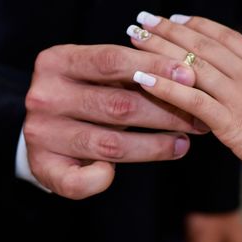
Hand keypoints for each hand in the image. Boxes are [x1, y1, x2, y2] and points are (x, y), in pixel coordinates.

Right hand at [23, 43, 201, 198]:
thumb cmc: (85, 94)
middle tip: (200, 117)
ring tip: (184, 143)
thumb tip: (187, 77)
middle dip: (166, 111)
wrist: (43, 127)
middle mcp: (43, 96)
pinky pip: (79, 181)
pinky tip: (118, 175)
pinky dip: (102, 180)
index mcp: (56, 61)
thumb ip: (134, 72)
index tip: (191, 76)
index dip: (154, 67)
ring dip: (154, 145)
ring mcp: (41, 133)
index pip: (111, 60)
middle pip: (117, 105)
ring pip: (111, 143)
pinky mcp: (43, 167)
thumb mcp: (101, 75)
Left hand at [127, 14, 241, 203]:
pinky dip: (165, 88)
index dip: (196, 25)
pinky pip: (191, 101)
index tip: (174, 17)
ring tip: (132, 40)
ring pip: (191, 67)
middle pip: (201, 46)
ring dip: (158, 51)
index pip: (224, 36)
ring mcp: (240, 98)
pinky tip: (141, 79)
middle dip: (167, 30)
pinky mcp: (231, 124)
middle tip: (141, 19)